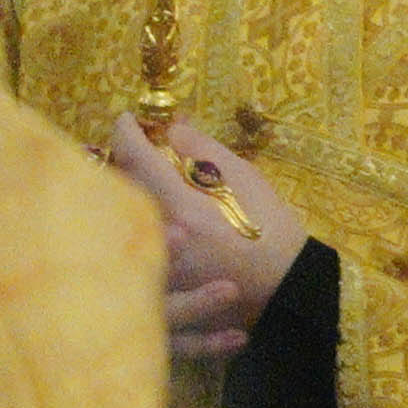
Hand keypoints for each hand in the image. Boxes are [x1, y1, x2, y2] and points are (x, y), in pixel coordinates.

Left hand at [105, 117, 305, 360]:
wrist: (287, 288)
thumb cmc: (274, 231)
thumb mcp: (247, 179)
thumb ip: (205, 151)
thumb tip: (172, 129)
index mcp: (181, 205)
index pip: (135, 155)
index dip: (125, 130)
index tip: (128, 120)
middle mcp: (159, 234)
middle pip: (120, 186)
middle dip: (123, 160)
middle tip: (136, 147)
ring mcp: (156, 262)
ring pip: (122, 216)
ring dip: (126, 191)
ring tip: (141, 181)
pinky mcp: (160, 281)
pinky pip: (134, 245)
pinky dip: (133, 224)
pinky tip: (147, 217)